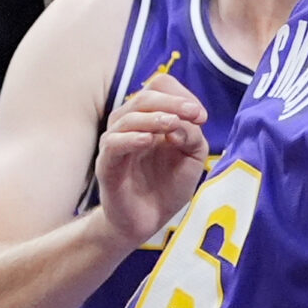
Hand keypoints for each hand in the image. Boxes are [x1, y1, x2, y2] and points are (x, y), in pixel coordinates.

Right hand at [96, 71, 208, 247]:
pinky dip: (130, 138)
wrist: (147, 220)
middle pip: (145, 97)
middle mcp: (129, 125)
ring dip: (154, 117)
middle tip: (195, 115)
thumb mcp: (192, 157)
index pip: (158, 87)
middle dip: (173, 102)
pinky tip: (148, 140)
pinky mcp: (107, 165)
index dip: (181, 95)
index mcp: (150, 118)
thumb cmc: (168, 185)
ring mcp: (116, 144)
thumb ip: (192, 135)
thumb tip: (182, 120)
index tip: (201, 116)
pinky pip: (113, 143)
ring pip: (127, 116)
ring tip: (172, 125)